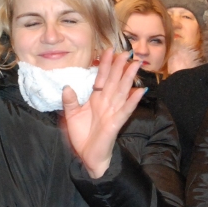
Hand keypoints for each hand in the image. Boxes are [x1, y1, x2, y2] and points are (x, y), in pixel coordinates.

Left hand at [61, 49, 145, 177]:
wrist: (87, 156)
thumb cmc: (82, 135)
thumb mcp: (71, 115)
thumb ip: (69, 101)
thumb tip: (67, 86)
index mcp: (96, 99)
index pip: (102, 77)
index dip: (105, 64)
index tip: (108, 50)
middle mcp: (106, 102)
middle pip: (114, 80)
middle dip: (120, 66)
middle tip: (126, 51)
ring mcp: (113, 112)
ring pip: (122, 91)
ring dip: (129, 78)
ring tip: (136, 64)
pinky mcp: (116, 123)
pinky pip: (126, 110)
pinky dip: (133, 100)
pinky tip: (140, 90)